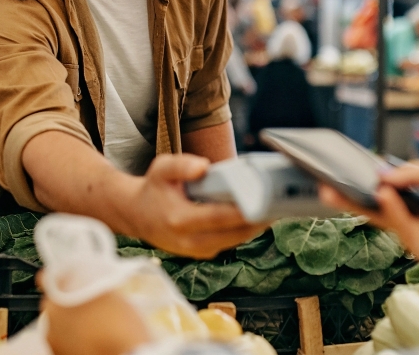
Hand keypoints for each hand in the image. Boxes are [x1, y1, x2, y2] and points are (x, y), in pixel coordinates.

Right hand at [123, 154, 268, 259]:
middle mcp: (190, 241)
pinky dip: (245, 230)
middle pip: (235, 234)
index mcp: (181, 220)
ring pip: (236, 240)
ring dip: (256, 226)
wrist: (137, 215)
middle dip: (259, 219)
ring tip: (276, 207)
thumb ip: (182, 165)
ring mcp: (197, 251)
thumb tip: (204, 167)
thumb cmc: (153, 189)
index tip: (267, 202)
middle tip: (281, 203)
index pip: (221, 218)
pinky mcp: (203, 253)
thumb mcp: (162, 169)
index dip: (247, 211)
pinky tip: (259, 215)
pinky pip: (230, 242)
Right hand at [320, 158, 418, 269]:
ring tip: (332, 191)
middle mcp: (415, 208)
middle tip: (326, 185)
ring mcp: (412, 227)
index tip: (348, 170)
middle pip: (376, 200)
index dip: (371, 177)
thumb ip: (408, 172)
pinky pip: (395, 223)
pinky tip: (383, 195)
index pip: (390, 183)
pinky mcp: (413, 243)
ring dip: (354, 203)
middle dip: (351, 193)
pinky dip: (389, 208)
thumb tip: (382, 176)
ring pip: (377, 214)